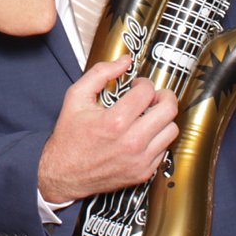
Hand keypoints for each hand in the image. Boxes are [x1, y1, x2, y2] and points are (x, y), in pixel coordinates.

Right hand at [37, 58, 178, 203]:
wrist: (64, 173)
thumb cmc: (69, 137)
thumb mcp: (76, 97)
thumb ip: (100, 73)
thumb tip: (124, 61)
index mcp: (115, 122)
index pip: (147, 92)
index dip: (144, 83)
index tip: (137, 86)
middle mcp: (131, 142)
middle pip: (168, 110)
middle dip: (163, 96)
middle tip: (153, 97)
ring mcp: (140, 160)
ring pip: (171, 130)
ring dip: (163, 119)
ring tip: (149, 115)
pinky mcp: (143, 173)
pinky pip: (165, 150)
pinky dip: (157, 139)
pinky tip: (143, 135)